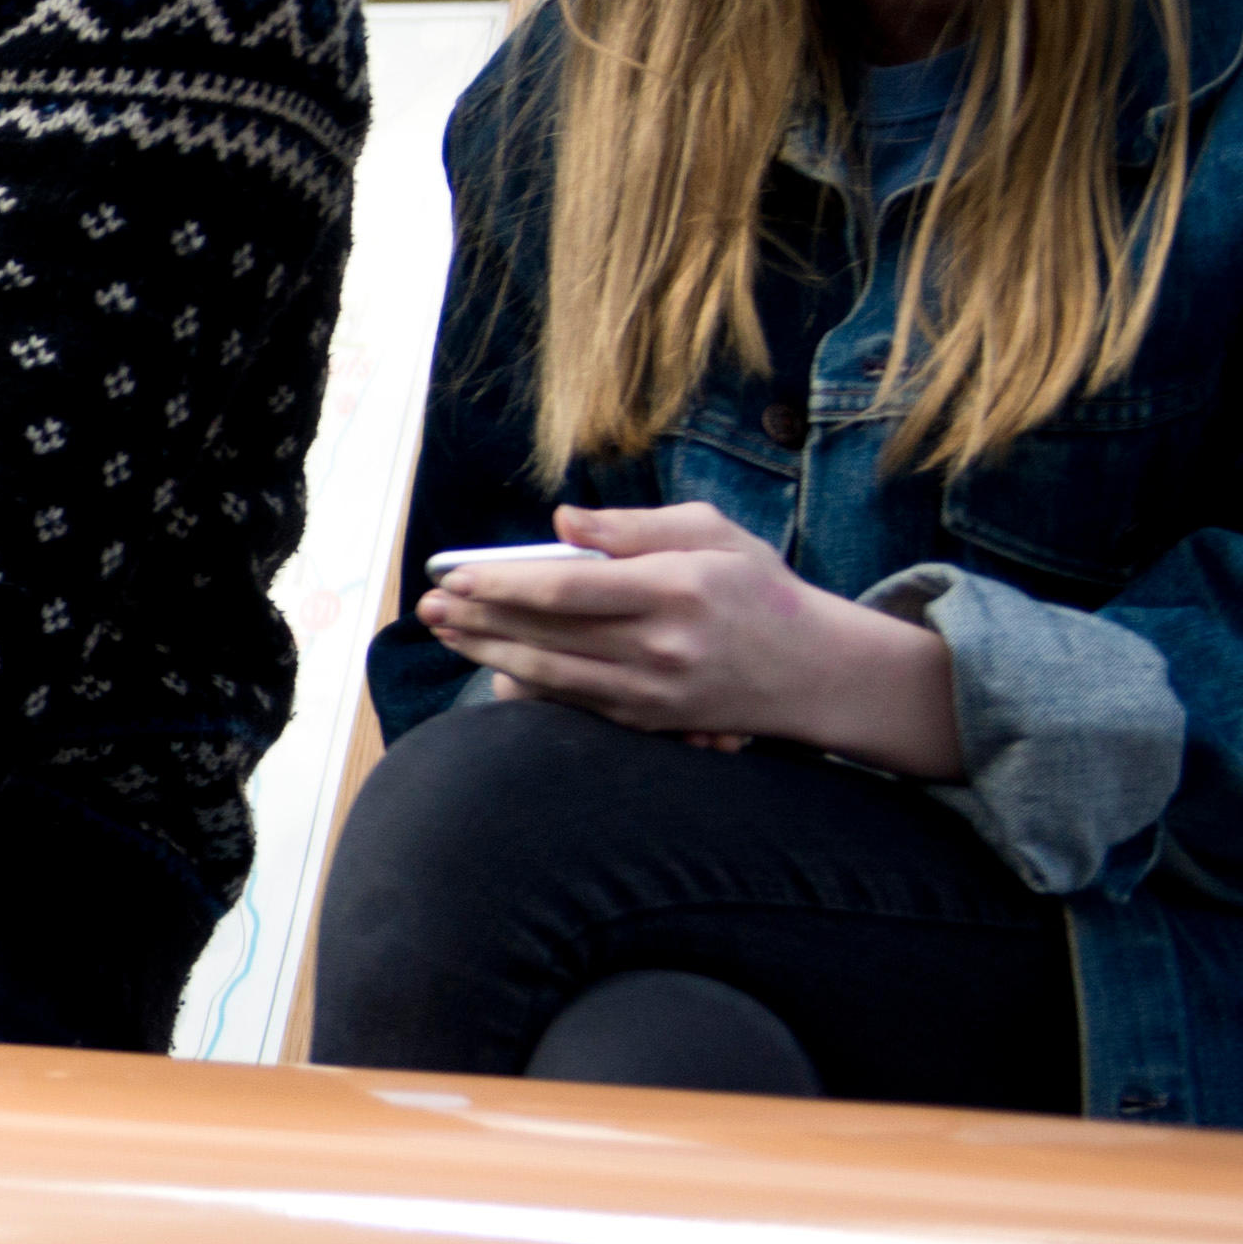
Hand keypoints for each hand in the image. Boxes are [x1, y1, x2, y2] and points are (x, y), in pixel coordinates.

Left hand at [414, 499, 963, 774]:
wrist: (815, 671)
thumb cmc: (758, 588)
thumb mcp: (711, 533)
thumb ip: (633, 526)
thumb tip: (560, 522)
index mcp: (676, 589)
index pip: (566, 591)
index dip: (500, 585)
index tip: (454, 575)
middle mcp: (662, 647)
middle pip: (546, 636)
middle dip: (478, 620)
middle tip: (427, 607)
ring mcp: (654, 692)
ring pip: (550, 675)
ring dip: (488, 653)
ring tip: (446, 633)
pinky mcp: (650, 721)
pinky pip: (573, 704)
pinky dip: (527, 686)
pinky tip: (492, 666)